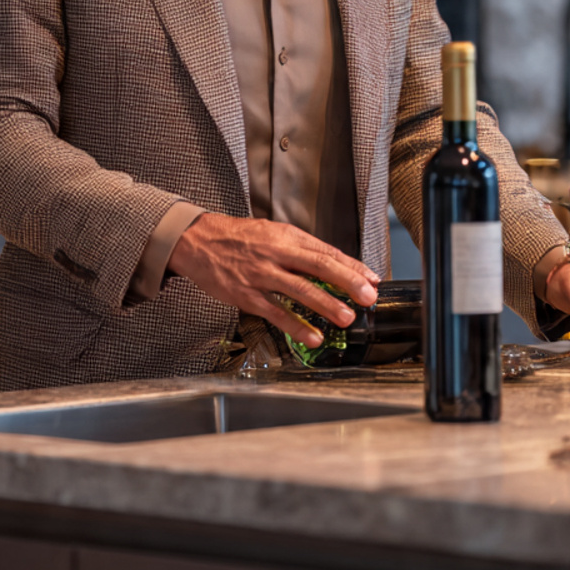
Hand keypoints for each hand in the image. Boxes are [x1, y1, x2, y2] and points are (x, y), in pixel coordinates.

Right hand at [167, 213, 379, 346]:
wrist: (197, 240)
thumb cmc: (238, 238)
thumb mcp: (272, 232)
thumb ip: (301, 248)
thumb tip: (335, 264)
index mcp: (285, 236)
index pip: (324, 250)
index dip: (351, 265)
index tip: (372, 278)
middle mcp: (275, 253)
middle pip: (317, 266)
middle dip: (346, 281)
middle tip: (367, 296)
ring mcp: (261, 274)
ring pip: (299, 289)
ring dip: (325, 304)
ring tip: (346, 317)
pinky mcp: (247, 294)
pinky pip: (275, 312)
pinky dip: (296, 325)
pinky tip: (312, 336)